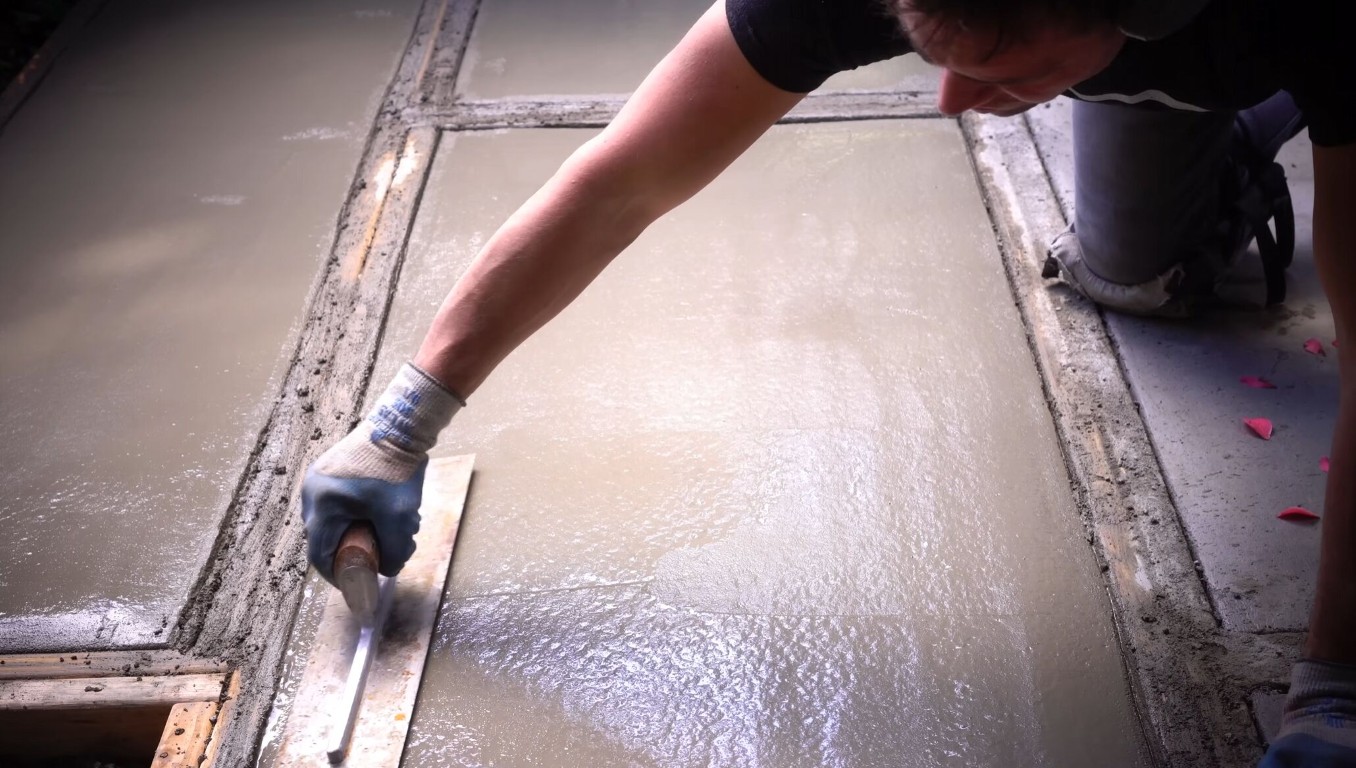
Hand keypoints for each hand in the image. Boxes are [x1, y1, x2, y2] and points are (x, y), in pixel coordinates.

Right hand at [300, 363, 462, 582]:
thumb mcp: (400, 519)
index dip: (337, 575)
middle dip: (357, 550)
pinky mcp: (331, 470)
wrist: (401, 426)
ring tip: (391, 527)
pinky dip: (360, 513)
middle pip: (328, 537)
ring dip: (362, 530)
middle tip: (381, 554)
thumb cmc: (398, 472)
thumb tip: (387, 570)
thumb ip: (394, 551)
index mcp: (321, 505)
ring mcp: (319, 479)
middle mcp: (312, 492)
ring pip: (336, 520)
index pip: (319, 554)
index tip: (357, 584)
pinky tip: (385, 511)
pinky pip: (340, 503)